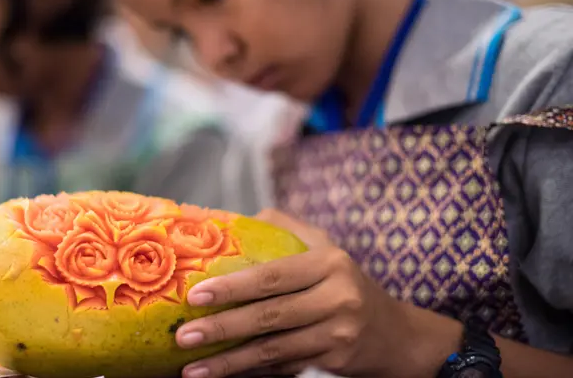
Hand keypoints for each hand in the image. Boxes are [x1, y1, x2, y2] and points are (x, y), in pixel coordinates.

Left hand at [176, 209, 461, 377]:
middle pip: (269, 316)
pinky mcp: (335, 363)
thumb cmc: (347, 283)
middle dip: (222, 327)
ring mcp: (339, 335)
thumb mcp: (326, 248)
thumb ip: (285, 227)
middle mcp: (338, 299)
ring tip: (192, 368)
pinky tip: (223, 374)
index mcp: (330, 264)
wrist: (397, 335)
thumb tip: (235, 219)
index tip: (196, 295)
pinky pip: (284, 368)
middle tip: (183, 336)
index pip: (273, 276)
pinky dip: (251, 372)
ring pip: (273, 351)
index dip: (233, 287)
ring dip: (229, 362)